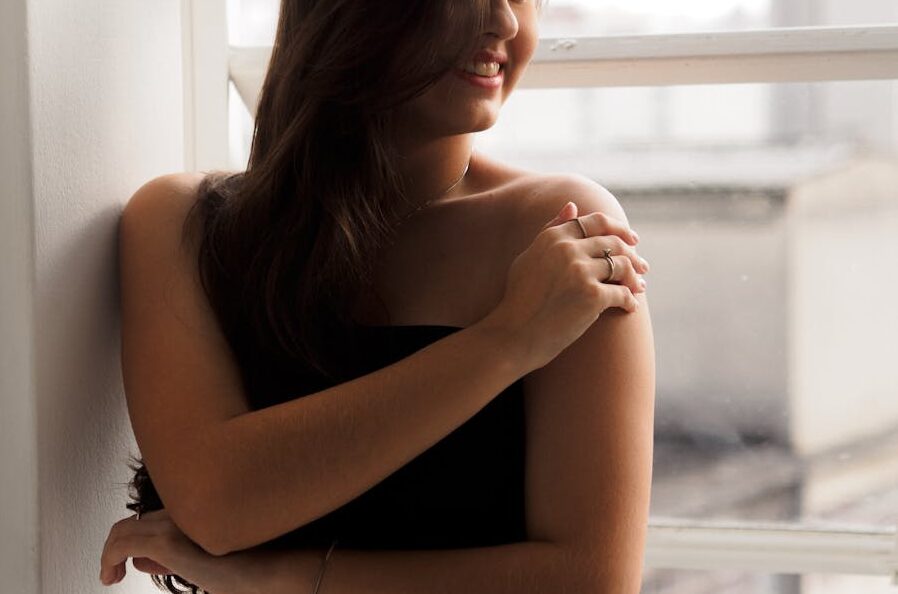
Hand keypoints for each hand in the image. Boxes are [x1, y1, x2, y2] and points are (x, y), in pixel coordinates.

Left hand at [99, 508, 264, 593]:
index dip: (134, 540)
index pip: (151, 519)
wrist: (268, 571)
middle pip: (134, 523)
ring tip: (109, 575)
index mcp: (196, 509)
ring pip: (123, 531)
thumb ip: (173, 557)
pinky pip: (122, 545)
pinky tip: (110, 575)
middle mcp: (184, 509)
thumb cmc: (245, 569)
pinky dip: (108, 559)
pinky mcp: (168, 541)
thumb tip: (140, 559)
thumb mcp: (202, 563)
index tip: (132, 562)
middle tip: (113, 571)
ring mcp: (176, 523)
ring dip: (110, 554)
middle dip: (117, 547)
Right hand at [486, 201, 648, 369]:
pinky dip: (630, 301)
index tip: (632, 240)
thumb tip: (573, 205)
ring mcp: (580, 271)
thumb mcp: (529, 257)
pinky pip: (622, 293)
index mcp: (554, 237)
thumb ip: (551, 229)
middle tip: (643, 267)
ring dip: (635, 277)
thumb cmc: (519, 298)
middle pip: (613, 243)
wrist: (513, 334)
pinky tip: (630, 308)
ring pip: (622, 265)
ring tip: (639, 287)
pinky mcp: (592, 296)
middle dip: (632, 255)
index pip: (596, 222)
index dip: (619, 228)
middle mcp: (568, 249)